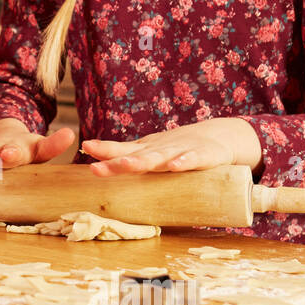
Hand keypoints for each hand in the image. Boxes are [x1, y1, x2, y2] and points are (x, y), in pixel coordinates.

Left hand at [81, 118, 259, 176]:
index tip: (86, 147)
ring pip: (159, 158)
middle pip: (135, 157)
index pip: (121, 150)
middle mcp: (159, 150)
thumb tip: (94, 167)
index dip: (104, 150)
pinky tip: (174, 166)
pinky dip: (183, 162)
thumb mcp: (149, 153)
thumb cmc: (176, 150)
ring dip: (142, 162)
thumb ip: (126, 159)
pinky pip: (192, 161)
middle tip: (96, 168)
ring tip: (126, 165)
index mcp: (145, 150)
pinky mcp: (203, 156)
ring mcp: (179, 152)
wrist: (218, 137)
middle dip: (116, 162)